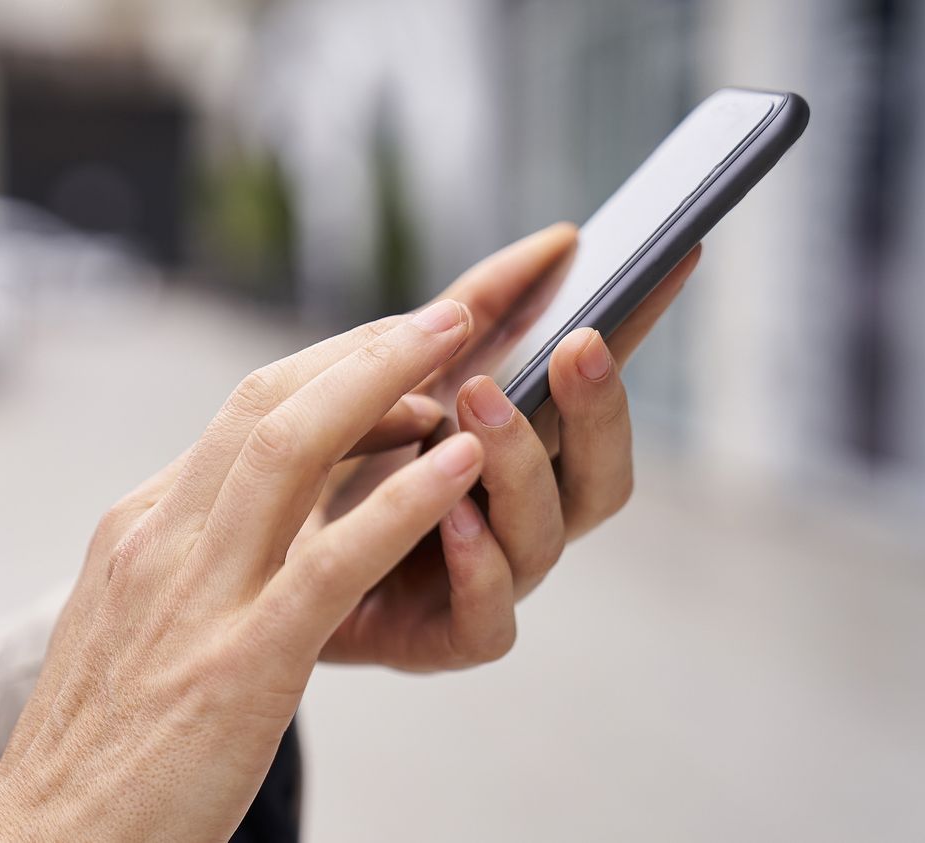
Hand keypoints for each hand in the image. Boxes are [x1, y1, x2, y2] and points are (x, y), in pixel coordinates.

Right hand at [0, 300, 486, 840]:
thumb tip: (242, 511)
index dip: (330, 367)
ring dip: (385, 386)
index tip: (394, 347)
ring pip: (292, 453)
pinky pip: (330, 561)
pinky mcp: (240, 663)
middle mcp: (162, 538)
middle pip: (267, 404)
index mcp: (141, 526)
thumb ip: (184, 556)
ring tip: (460, 348)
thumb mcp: (129, 618)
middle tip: (442, 311)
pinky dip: (400, 503)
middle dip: (362, 347)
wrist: (49, 836)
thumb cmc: (99, 741)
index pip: (243, 414)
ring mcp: (198, 595)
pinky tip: (458, 465)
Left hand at [310, 224, 701, 669]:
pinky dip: (479, 566)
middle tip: (576, 343)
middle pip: (599, 475)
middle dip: (598, 407)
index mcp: (521, 453)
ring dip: (520, 466)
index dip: (639, 334)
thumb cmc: (339, 467)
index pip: (595, 396)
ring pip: (544, 538)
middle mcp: (517, 519)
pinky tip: (451, 512)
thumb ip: (474, 316)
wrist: (256, 570)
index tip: (669, 255)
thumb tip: (559, 244)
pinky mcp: (440, 640)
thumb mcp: (403, 378)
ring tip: (479, 403)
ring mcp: (487, 581)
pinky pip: (489, 621)